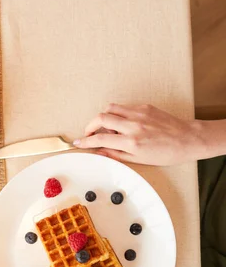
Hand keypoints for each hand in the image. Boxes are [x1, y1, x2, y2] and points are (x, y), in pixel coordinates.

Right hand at [73, 104, 220, 164]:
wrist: (187, 140)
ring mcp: (139, 113)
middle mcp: (133, 126)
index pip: (100, 139)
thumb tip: (100, 151)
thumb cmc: (166, 153)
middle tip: (88, 133)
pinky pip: (124, 107)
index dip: (86, 141)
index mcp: (131, 142)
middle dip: (90, 125)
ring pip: (111, 108)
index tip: (78, 143)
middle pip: (101, 118)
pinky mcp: (145, 106)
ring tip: (105, 127)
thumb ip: (116, 154)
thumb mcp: (139, 160)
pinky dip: (118, 114)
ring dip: (103, 116)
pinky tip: (122, 123)